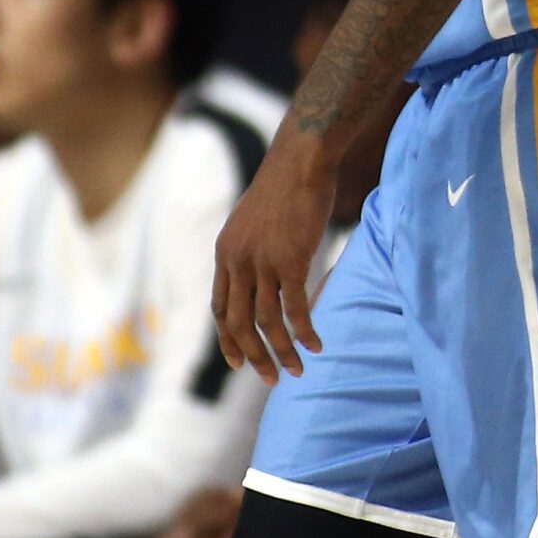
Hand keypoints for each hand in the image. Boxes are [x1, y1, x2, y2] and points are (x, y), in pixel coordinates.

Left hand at [211, 128, 335, 381]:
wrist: (302, 159)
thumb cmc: (286, 184)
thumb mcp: (254, 219)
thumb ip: (253, 247)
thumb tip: (265, 268)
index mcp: (225, 252)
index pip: (220, 307)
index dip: (228, 338)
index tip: (238, 362)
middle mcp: (238, 261)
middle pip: (239, 323)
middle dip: (254, 356)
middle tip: (271, 378)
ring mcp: (263, 262)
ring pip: (266, 323)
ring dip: (282, 352)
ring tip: (298, 370)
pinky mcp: (291, 261)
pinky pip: (295, 309)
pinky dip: (304, 332)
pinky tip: (316, 345)